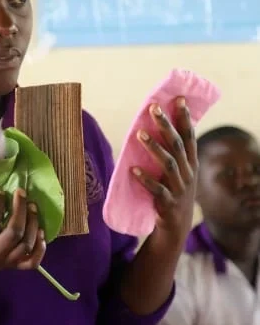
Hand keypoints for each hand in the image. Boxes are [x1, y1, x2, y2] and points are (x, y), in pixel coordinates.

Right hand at [0, 189, 45, 272]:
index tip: (1, 192)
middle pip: (14, 232)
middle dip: (20, 209)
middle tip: (21, 193)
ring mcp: (5, 263)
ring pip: (26, 244)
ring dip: (33, 223)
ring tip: (33, 206)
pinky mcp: (13, 267)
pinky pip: (33, 262)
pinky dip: (40, 248)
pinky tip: (41, 233)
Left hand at [132, 97, 197, 245]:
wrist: (176, 226)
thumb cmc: (174, 190)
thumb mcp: (180, 171)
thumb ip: (173, 151)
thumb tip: (157, 124)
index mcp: (191, 163)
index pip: (190, 136)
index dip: (185, 117)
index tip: (178, 99)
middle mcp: (188, 173)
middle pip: (177, 145)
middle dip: (166, 125)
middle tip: (154, 108)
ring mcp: (179, 188)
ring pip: (168, 164)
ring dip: (154, 147)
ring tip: (139, 133)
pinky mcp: (167, 202)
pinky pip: (156, 189)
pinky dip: (144, 179)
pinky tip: (133, 169)